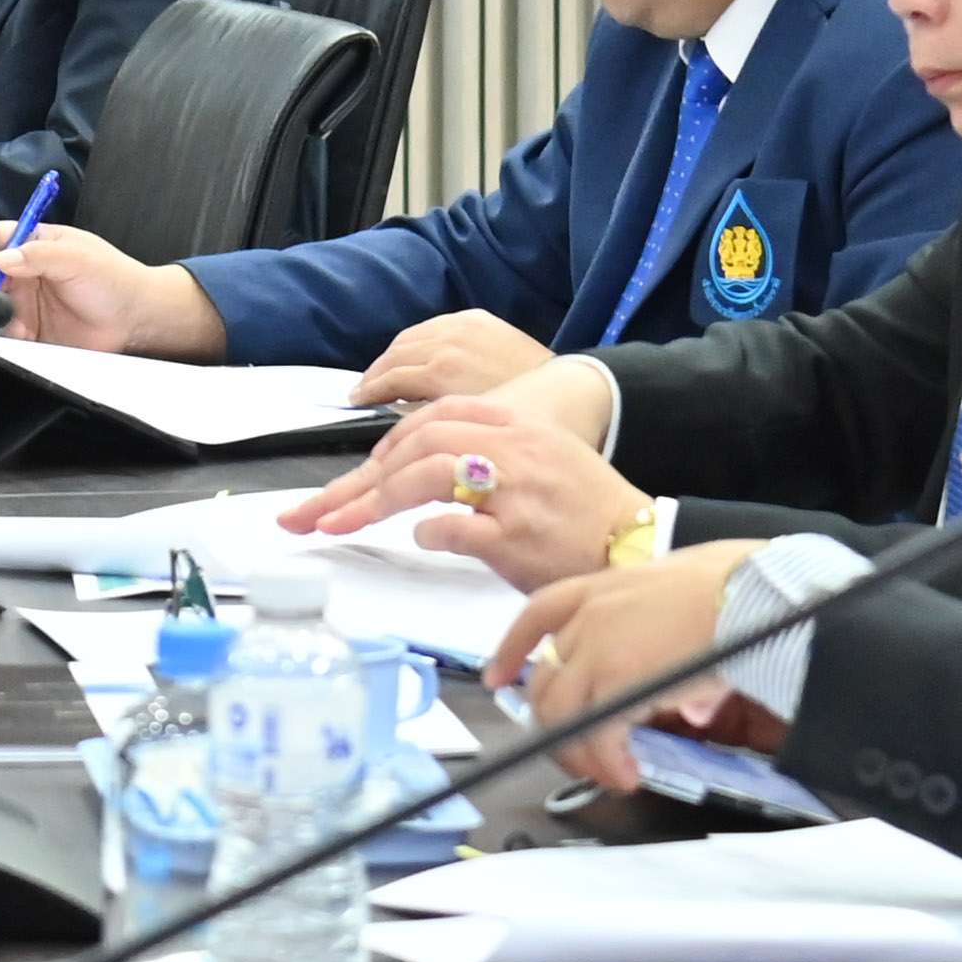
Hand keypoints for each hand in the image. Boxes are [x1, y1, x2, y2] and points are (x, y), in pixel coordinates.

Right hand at [0, 224, 222, 355]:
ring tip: (18, 324)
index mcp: (34, 243)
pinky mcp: (29, 329)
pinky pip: (5, 332)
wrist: (134, 319)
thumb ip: (39, 255)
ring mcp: (25, 301)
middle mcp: (25, 271)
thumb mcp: (78, 258)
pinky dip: (7, 336)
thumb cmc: (114, 280)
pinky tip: (24, 336)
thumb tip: (2, 258)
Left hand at [285, 405, 654, 586]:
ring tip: (343, 524)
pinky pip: (454, 526)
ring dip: (375, 501)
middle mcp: (513, 448)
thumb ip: (486, 453)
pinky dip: (427, 532)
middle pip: (420, 442)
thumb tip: (426, 471)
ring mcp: (515, 490)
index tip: (363, 472)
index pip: (436, 417)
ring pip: (427, 474)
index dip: (389, 443)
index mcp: (516, 425)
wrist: (637, 544)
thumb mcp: (540, 459)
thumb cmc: (584, 511)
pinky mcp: (517, 535)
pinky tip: (420, 539)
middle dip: (364, 477)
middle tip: (324, 509)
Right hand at [353, 309, 554, 408]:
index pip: (389, 379)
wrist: (572, 388)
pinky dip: (415, 342)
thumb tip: (397, 413)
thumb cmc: (521, 421)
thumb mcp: (469, 431)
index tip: (354, 403)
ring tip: (382, 375)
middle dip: (374, 374)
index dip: (368, 392)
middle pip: (394, 355)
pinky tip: (413, 356)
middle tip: (361, 391)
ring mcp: (461, 326)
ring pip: (409, 337)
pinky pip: (432, 325)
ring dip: (391, 356)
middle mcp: (446, 342)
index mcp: (442, 372)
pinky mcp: (476, 318)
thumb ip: (427, 419)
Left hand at [488, 546, 763, 784]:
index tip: (500, 676)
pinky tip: (627, 775)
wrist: (753, 592)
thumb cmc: (737, 586)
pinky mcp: (615, 684)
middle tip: (577, 751)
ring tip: (606, 772)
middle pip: (544, 679)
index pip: (538, 614)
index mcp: (602, 587)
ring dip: (579, 753)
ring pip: (559, 714)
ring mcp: (597, 650)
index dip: (512, 650)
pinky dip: (608, 765)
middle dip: (553, 724)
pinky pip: (596, 738)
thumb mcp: (687, 602)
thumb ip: (673, 647)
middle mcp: (589, 617)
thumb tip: (693, 705)